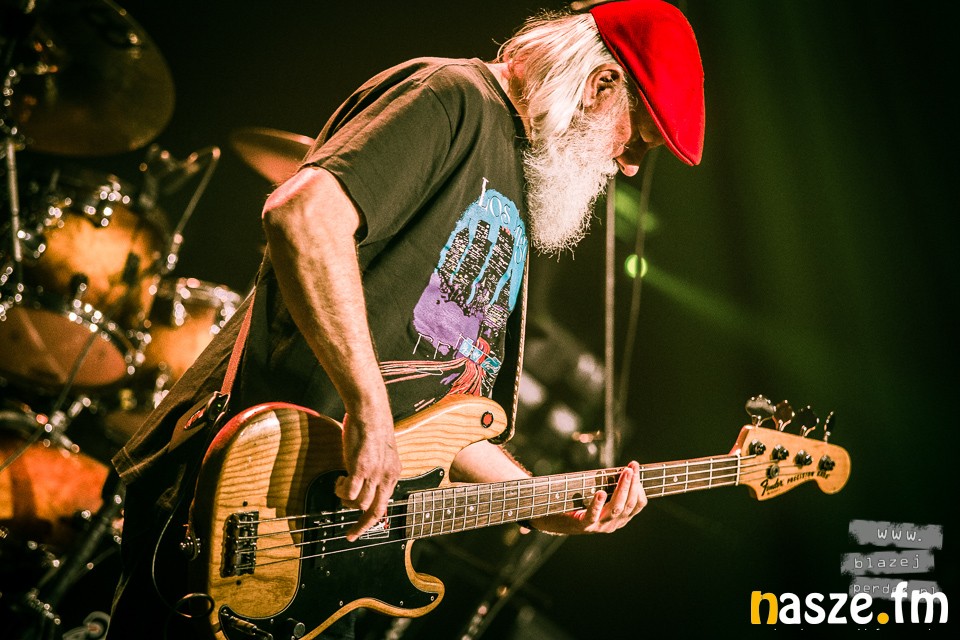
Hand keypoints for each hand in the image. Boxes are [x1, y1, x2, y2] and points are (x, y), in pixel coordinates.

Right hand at [335, 409, 401, 540]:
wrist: (370, 411)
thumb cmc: (372, 428)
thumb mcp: (381, 454)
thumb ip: (376, 470)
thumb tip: (363, 484)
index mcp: (393, 474)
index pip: (384, 505)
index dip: (372, 521)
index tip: (360, 530)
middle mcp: (387, 477)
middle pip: (375, 511)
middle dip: (362, 527)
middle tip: (350, 534)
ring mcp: (375, 473)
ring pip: (359, 504)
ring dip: (345, 500)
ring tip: (341, 485)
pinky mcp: (361, 468)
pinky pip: (348, 492)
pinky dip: (340, 490)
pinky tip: (339, 479)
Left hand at [533, 461, 646, 534]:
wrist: (554, 520)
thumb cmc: (579, 504)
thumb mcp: (600, 497)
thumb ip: (611, 488)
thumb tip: (625, 469)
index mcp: (619, 518)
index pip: (637, 504)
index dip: (639, 487)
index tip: (636, 469)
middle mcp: (612, 524)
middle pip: (628, 504)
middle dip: (632, 484)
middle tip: (632, 467)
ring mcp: (599, 526)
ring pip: (615, 508)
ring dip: (622, 489)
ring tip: (625, 473)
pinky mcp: (583, 525)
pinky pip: (593, 515)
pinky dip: (597, 504)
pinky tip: (600, 493)